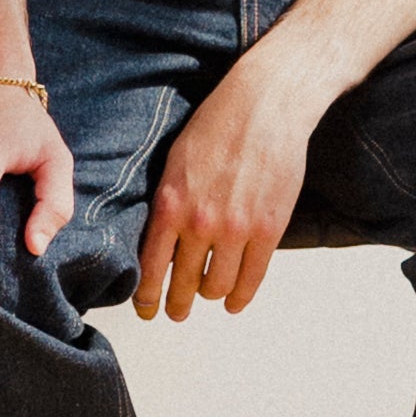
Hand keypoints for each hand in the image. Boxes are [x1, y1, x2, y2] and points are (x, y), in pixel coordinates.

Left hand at [134, 60, 316, 321]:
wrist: (265, 105)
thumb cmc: (216, 126)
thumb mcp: (175, 163)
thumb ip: (168, 205)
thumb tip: (160, 243)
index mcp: (170, 204)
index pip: (151, 267)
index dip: (147, 296)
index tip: (146, 309)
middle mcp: (200, 223)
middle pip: (184, 284)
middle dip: (177, 304)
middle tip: (176, 311)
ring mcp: (236, 229)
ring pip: (217, 286)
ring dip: (211, 296)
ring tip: (209, 297)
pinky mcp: (269, 229)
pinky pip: (252, 278)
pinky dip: (241, 297)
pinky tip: (234, 302)